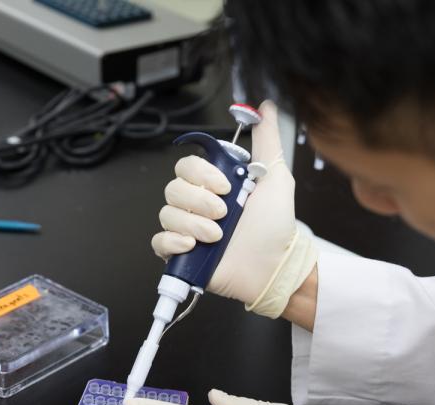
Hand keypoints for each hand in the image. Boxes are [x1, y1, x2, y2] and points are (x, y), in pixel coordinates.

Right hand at [152, 101, 317, 317]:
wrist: (273, 266)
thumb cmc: (275, 227)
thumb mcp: (275, 177)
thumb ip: (267, 140)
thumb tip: (266, 108)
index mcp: (214, 185)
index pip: (186, 166)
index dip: (202, 174)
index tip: (226, 186)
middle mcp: (197, 204)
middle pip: (173, 188)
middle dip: (199, 200)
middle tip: (224, 212)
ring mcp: (187, 228)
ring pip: (167, 213)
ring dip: (193, 223)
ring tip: (217, 235)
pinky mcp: (180, 253)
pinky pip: (159, 241)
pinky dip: (173, 242)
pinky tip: (193, 245)